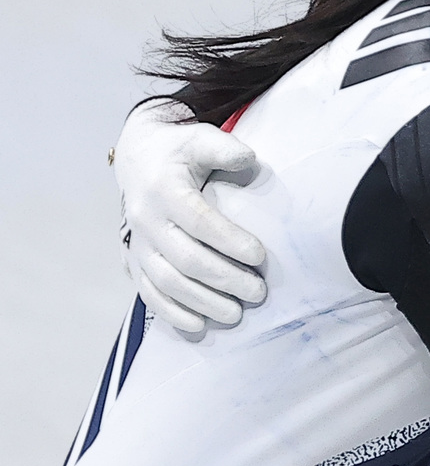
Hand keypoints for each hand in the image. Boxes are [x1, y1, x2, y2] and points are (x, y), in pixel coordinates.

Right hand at [114, 99, 267, 332]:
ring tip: (236, 314)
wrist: (139, 159)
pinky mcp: (134, 262)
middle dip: (224, 279)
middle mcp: (146, 220)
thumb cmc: (179, 151)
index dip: (229, 241)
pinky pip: (149, 294)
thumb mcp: (200, 139)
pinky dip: (173, 313)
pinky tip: (199, 326)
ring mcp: (138, 244)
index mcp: (164, 190)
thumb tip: (249, 159)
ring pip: (167, 282)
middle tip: (258, 292)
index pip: (198, 221)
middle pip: (185, 258)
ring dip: (202, 302)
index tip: (260, 256)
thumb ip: (224, 148)